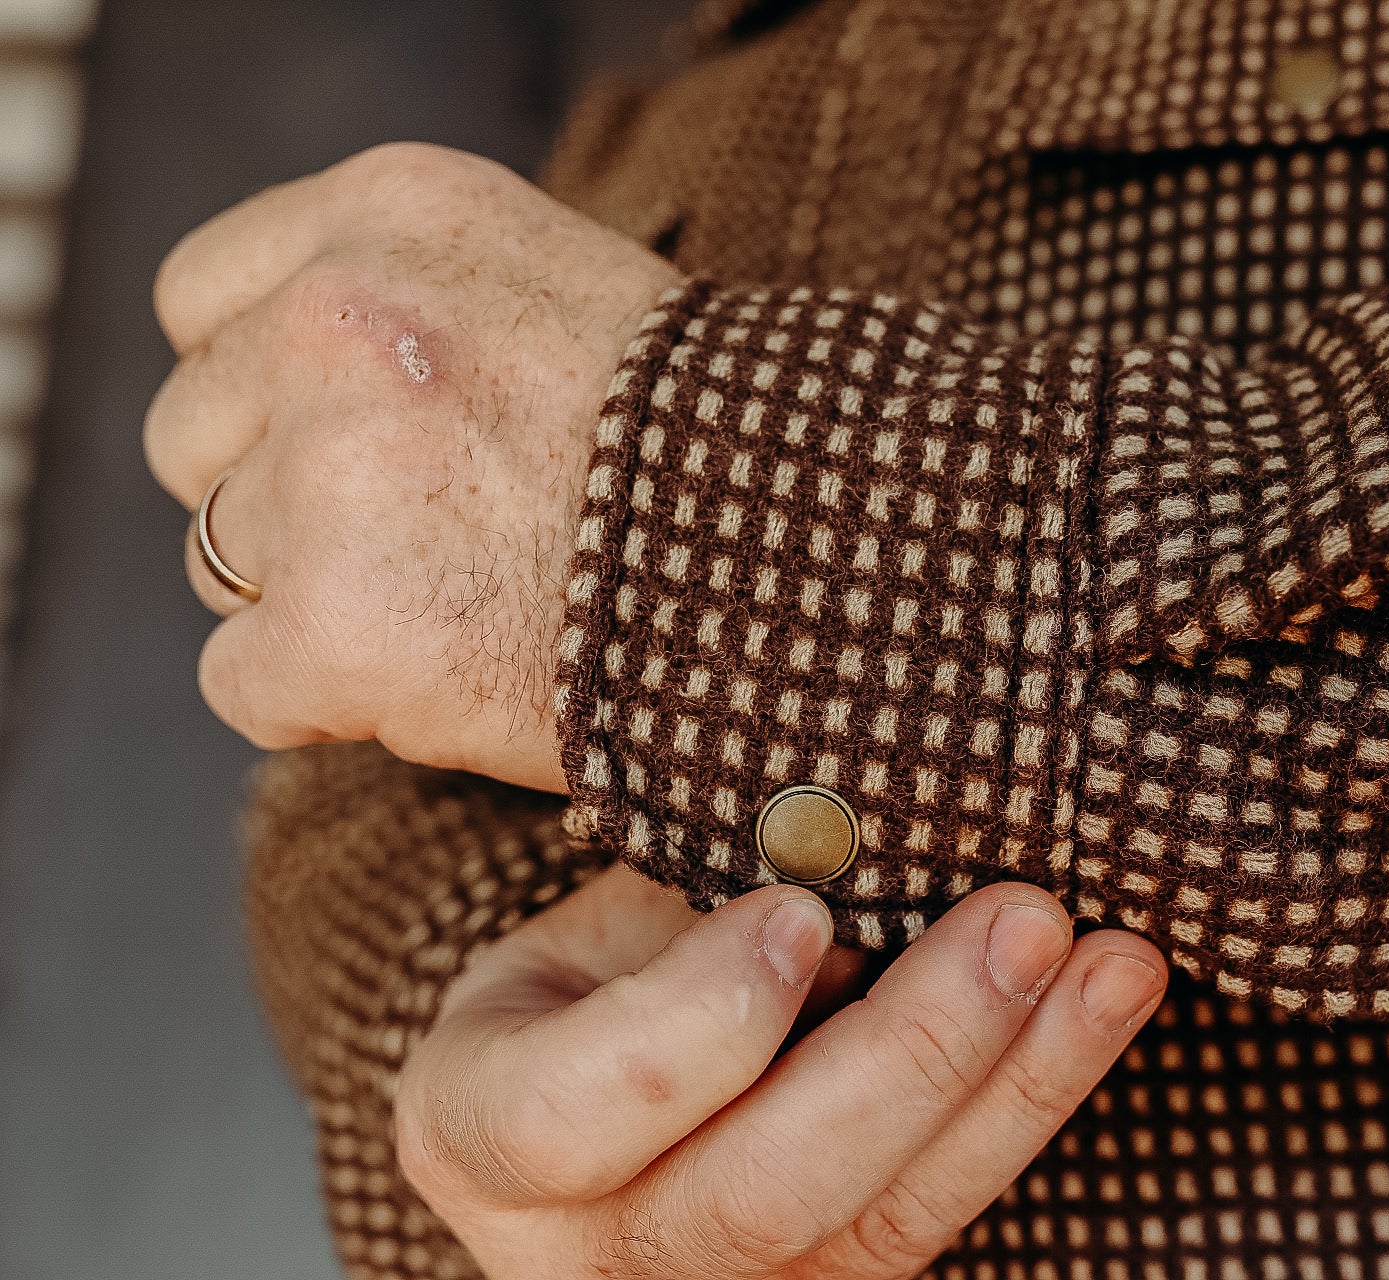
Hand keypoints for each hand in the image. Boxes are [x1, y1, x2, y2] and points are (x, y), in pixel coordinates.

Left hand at [144, 143, 681, 789]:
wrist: (824, 574)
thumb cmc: (713, 452)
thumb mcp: (564, 296)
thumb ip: (418, 306)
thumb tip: (298, 387)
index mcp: (397, 213)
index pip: (205, 299)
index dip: (265, 389)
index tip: (348, 444)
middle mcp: (343, 317)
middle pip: (194, 434)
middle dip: (284, 498)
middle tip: (424, 541)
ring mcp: (331, 469)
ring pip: (220, 561)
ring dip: (318, 598)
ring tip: (466, 605)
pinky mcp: (335, 622)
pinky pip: (241, 683)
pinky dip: (325, 703)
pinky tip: (441, 681)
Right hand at [395, 868, 1167, 1278]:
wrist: (594, 1104)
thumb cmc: (586, 987)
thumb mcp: (589, 931)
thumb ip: (686, 908)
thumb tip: (850, 830)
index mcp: (486, 1139)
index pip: (568, 1116)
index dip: (697, 1023)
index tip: (801, 910)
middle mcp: (597, 1255)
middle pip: (762, 1194)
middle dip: (913, 1054)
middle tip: (1023, 919)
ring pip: (888, 1221)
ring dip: (1020, 1079)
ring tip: (1114, 961)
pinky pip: (946, 1207)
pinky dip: (1036, 1097)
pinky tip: (1104, 999)